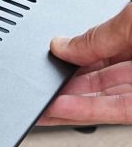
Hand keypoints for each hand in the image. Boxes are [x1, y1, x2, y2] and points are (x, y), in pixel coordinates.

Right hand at [40, 2, 131, 124]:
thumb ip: (97, 34)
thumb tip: (60, 44)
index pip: (98, 49)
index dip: (70, 56)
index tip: (47, 58)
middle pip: (93, 78)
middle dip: (62, 84)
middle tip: (36, 85)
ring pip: (97, 100)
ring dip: (64, 104)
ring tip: (37, 104)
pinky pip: (110, 112)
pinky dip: (81, 112)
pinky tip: (55, 109)